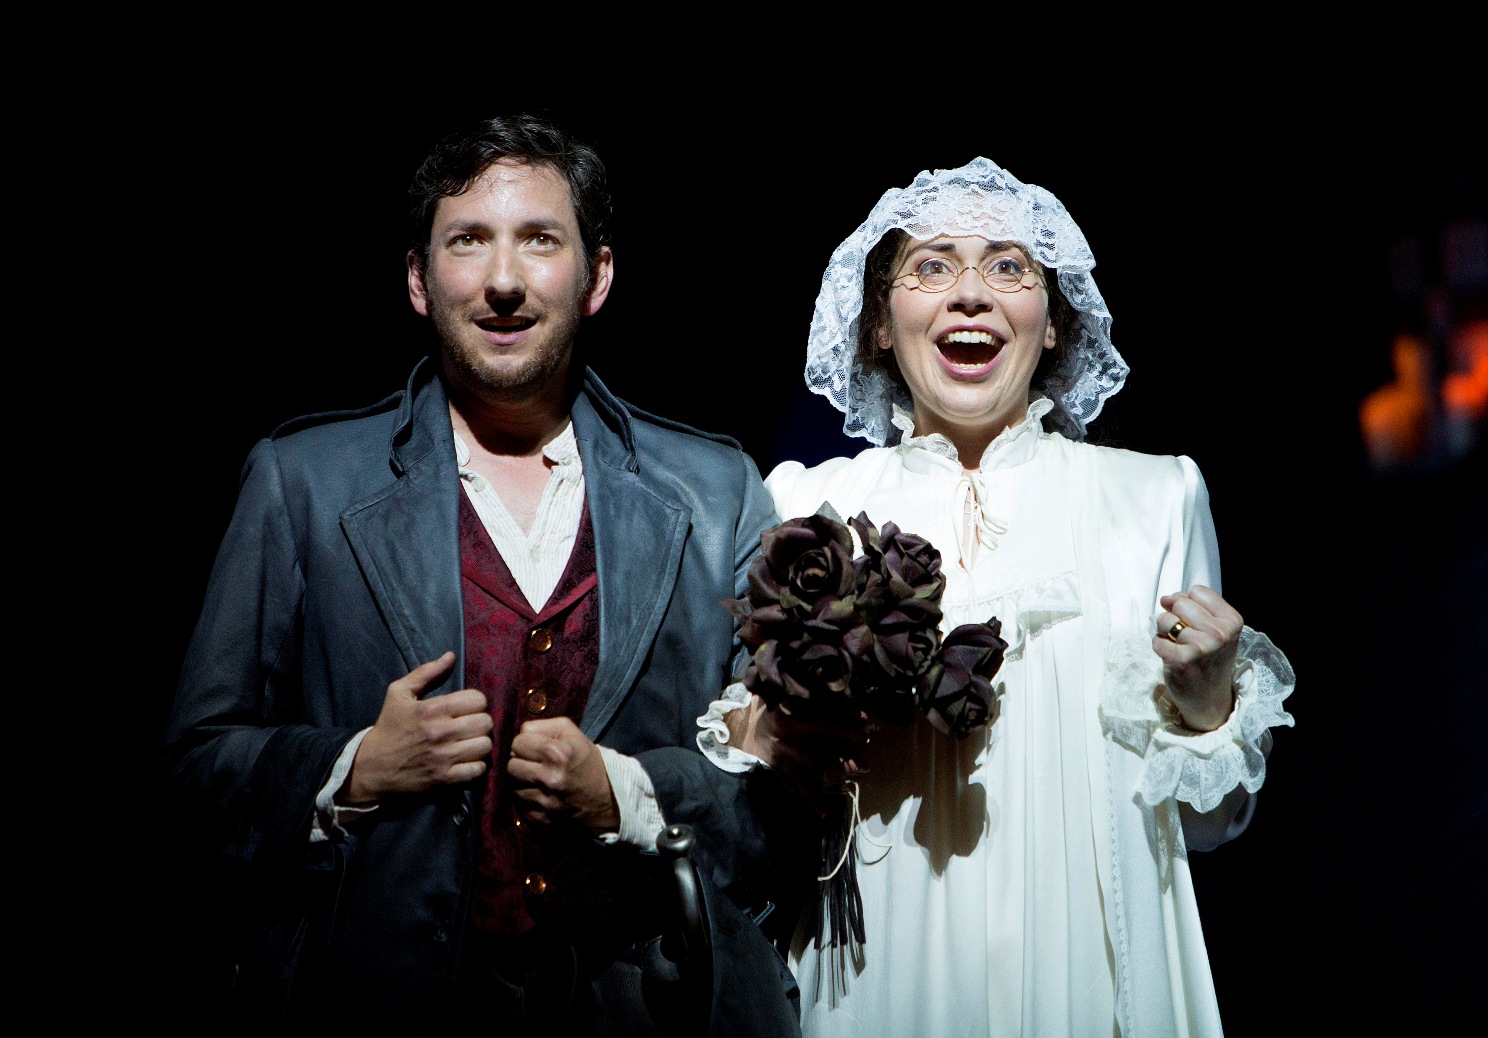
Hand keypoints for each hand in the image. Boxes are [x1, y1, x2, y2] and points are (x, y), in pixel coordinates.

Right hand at [343, 652, 493, 803]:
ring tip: (470, 743)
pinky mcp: (444, 778)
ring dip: (480, 744)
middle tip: (470, 726)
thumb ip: (426, 673)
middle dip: (480, 722)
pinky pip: (478, 770)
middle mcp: (440, 732)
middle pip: (485, 722)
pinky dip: (477, 766)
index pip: (478, 700)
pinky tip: (467, 761)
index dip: (475, 702)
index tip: (466, 708)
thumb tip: (450, 656)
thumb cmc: (388, 727)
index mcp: (432, 709)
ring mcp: (443, 757)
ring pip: (485, 745)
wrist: (371, 766)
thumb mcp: (399, 693)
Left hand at [507, 717, 618, 833]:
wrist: (608, 797)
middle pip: (511, 766)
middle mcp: (549, 779)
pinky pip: (521, 806)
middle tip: (535, 764)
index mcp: (557, 753)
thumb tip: (519, 735)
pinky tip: (543, 795)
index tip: (536, 748)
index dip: (526, 743)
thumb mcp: (571, 732)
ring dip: (523, 782)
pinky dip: (529, 800)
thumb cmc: (587, 760)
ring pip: (513, 787)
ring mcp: (545, 802)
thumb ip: (541, 726)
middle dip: (521, 762)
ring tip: (540, 780)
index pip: (517, 743)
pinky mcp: (542, 819)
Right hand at [726, 694, 870, 812]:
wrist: (743, 729)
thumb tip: (844, 692)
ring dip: (842, 765)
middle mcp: (789, 726)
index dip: (847, 712)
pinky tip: (825, 811)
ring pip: (816, 759)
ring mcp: (784, 749)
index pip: (824, 705)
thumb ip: (811, 692)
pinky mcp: (781, 766)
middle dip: (849, 736)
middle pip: (824, 730)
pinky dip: (811, 799)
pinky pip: (798, 785)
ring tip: (863, 769)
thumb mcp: (788, 694)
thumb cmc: (774, 708)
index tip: (865, 719)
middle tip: (867, 738)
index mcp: (792, 704)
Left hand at [1151, 585, 1242, 732]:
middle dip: (1174, 615)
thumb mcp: (1216, 630)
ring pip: (1165, 620)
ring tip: (1178, 645)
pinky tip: (1172, 656)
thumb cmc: (1209, 659)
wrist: (1209, 698)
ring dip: (1165, 632)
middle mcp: (1219, 633)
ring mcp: (1201, 647)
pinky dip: (1159, 647)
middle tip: (1183, 635)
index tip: (1193, 620)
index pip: (1198, 591)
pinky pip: (1156, 640)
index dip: (1187, 602)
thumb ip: (1195, 607)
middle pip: (1179, 603)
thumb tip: (1166, 598)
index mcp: (1231, 621)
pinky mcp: (1181, 660)